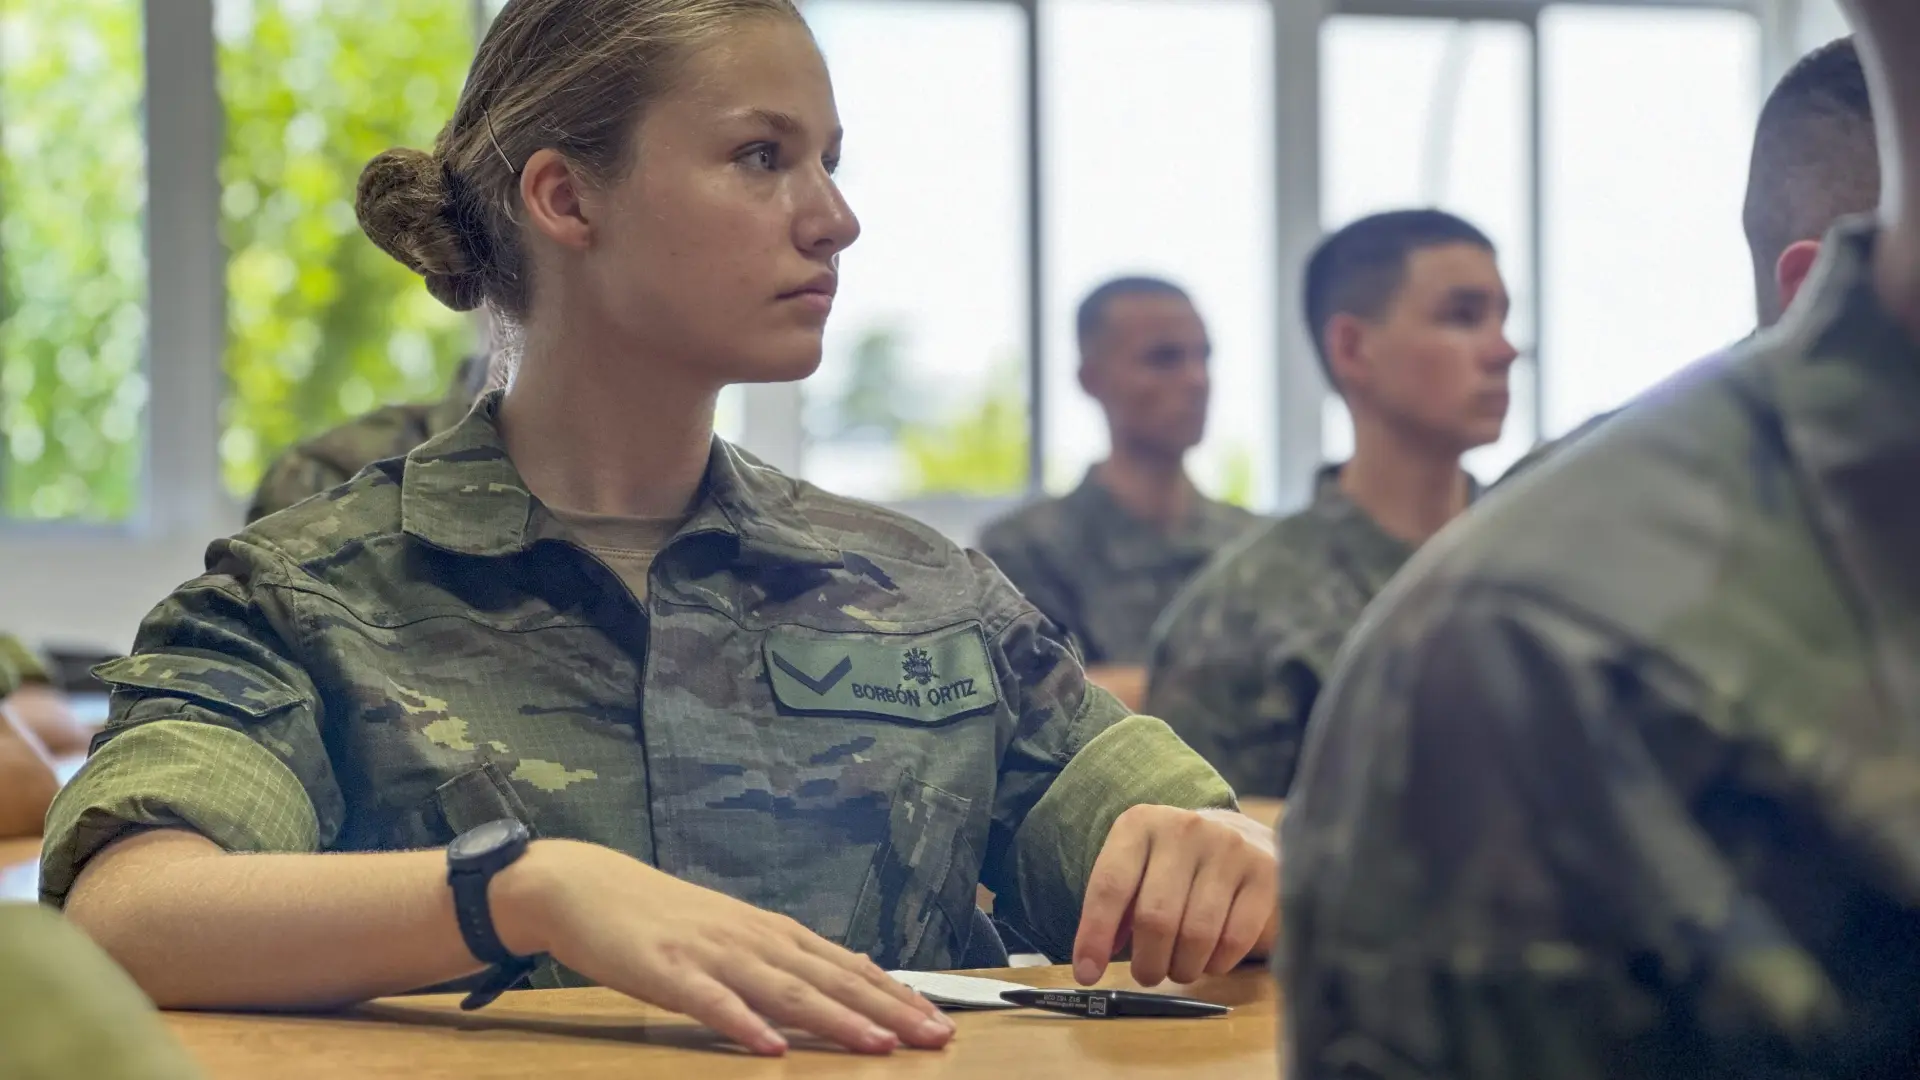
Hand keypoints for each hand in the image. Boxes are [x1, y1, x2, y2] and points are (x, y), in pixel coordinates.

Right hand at [495, 839, 955, 1056]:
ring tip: (877, 1045)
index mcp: (772, 932)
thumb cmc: (664, 918)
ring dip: (835, 1018)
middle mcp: (753, 939)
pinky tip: (770, 1047)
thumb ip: (791, 955)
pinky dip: (744, 1024)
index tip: (938, 1022)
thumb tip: (855, 968)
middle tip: (934, 1037)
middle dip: (887, 1010)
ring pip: (785, 990)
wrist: (586, 887)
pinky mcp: (668, 971)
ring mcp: (712, 954)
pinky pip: (712, 1003)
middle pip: (831, 978)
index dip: (895, 995)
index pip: (847, 966)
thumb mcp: (738, 932)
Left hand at [1071, 806, 1277, 986]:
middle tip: (1148, 975)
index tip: (1087, 974)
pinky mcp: (1264, 872)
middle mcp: (1184, 828)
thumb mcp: (1137, 871)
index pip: (1110, 885)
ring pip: (1196, 933)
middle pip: (1155, 917)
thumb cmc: (1176, 866)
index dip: (1094, 936)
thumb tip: (1091, 963)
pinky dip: (1217, 963)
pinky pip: (1234, 938)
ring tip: (1179, 969)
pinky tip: (1211, 960)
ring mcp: (1228, 847)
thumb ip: (1115, 911)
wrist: (1242, 837)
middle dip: (1148, 962)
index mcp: (1140, 824)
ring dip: (1183, 968)